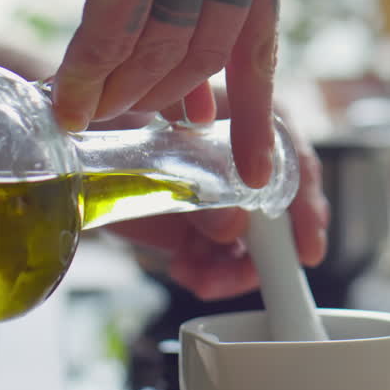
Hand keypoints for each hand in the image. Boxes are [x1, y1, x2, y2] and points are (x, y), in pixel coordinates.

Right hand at [0, 0, 286, 187]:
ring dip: (122, 94)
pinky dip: (86, 81)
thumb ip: (193, 26)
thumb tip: (202, 115)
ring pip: (162, 53)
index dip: (255, 118)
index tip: (256, 177)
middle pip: (209, 56)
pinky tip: (66, 107)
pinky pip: (113, 41)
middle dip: (162, 100)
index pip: (260, 43)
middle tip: (125, 123)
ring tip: (89, 111)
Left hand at [103, 111, 328, 299]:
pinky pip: (216, 262)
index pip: (296, 165)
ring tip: (200, 277)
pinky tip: (185, 271)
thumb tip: (234, 227)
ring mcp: (222, 199)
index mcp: (249, 121)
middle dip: (271, 255)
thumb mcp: (162, 138)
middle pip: (281, 216)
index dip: (307, 208)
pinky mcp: (197, 227)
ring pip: (251, 247)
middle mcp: (244, 163)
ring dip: (232, 271)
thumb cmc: (123, 112)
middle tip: (249, 275)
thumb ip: (202, 178)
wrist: (83, 138)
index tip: (306, 248)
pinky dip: (206, 275)